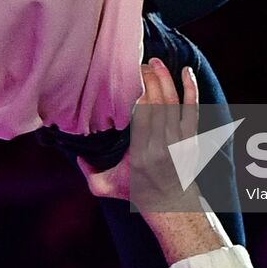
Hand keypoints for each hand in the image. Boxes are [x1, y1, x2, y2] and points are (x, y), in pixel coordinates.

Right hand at [77, 58, 202, 210]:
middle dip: (149, 78)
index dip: (136, 89)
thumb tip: (73, 148)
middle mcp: (162, 146)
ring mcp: (180, 142)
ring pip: (174, 101)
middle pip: (157, 102)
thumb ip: (87, 170)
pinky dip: (191, 88)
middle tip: (138, 64)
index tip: (126, 75)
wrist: (171, 205)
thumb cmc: (135, 192)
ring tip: (154, 62)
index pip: (140, 113)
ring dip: (165, 78)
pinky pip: (193, 109)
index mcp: (139, 154)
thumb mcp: (104, 186)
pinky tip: (186, 71)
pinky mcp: (192, 139)